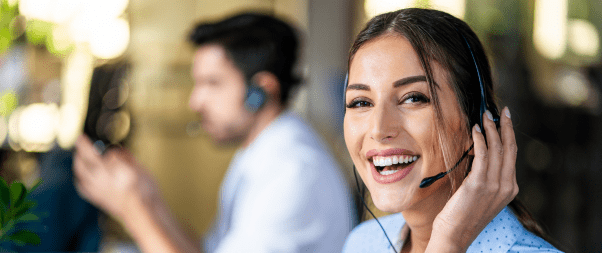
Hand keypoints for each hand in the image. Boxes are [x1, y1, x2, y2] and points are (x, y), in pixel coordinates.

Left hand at [73, 135, 159, 220]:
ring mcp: (97, 190)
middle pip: (82, 163)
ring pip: (80, 174)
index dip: (85, 143)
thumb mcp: (140, 168)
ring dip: (77, 164)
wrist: (144, 213)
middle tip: (80, 145)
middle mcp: (100, 180)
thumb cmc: (145, 192)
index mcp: (110, 169)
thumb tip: (117, 152)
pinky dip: (80, 181)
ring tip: (79, 159)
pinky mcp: (99, 199)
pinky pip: (84, 188)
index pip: (92, 152)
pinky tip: (82, 179)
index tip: (81, 137)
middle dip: (80, 152)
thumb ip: (126, 158)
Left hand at [429, 107, 517, 251]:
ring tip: (485, 116)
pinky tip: (475, 130)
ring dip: (491, 129)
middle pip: (509, 149)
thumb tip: (479, 153)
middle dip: (505, 127)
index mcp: (509, 188)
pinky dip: (480, 141)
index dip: (508, 135)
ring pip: (497, 150)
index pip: (512, 155)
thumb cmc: (463, 213)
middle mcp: (506, 186)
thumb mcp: (481, 194)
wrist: (455, 233)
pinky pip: (482, 157)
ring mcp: (494, 186)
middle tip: (501, 111)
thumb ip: (485, 176)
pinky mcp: (479, 185)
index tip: (505, 120)